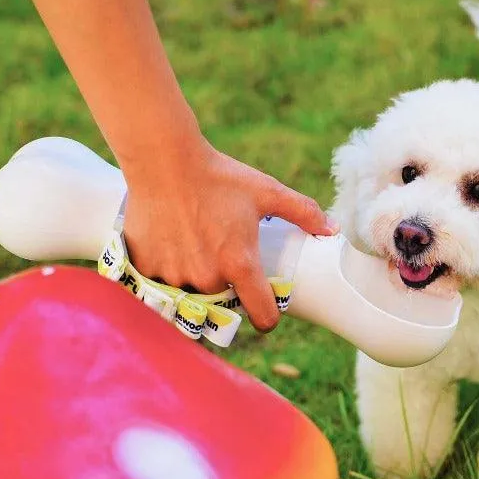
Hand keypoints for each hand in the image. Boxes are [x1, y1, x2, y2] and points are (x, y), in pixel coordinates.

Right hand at [122, 139, 337, 331]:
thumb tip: (333, 229)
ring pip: (191, 299)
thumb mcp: (267, 191)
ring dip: (197, 287)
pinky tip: (172, 250)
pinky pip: (161, 288)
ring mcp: (173, 276)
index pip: (263, 317)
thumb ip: (303, 212)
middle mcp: (207, 277)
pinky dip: (168, 277)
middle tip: (224, 263)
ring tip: (196, 254)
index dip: (269, 316)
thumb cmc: (219, 176)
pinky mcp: (145, 270)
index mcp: (240, 264)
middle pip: (224, 305)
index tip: (265, 309)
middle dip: (228, 292)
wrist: (164, 161)